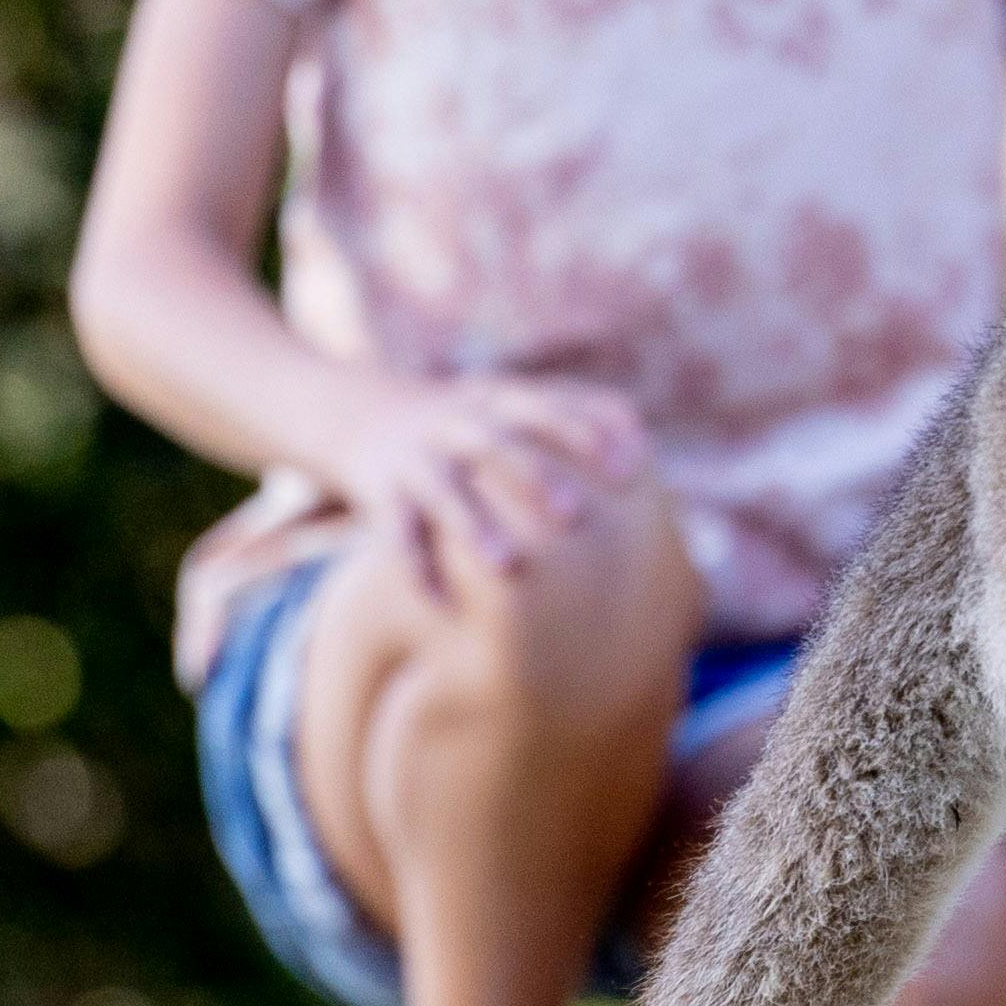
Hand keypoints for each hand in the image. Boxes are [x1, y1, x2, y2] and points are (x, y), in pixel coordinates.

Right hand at [328, 378, 649, 604]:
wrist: (361, 416)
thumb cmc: (470, 420)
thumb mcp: (512, 402)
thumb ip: (576, 411)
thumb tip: (644, 443)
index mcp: (495, 401)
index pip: (546, 406)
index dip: (584, 432)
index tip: (628, 471)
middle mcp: (454, 425)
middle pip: (494, 445)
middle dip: (533, 478)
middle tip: (576, 517)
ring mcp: (415, 459)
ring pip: (443, 492)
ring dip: (475, 528)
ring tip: (510, 568)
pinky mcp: (381, 494)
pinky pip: (397, 533)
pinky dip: (417, 568)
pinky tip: (443, 605)